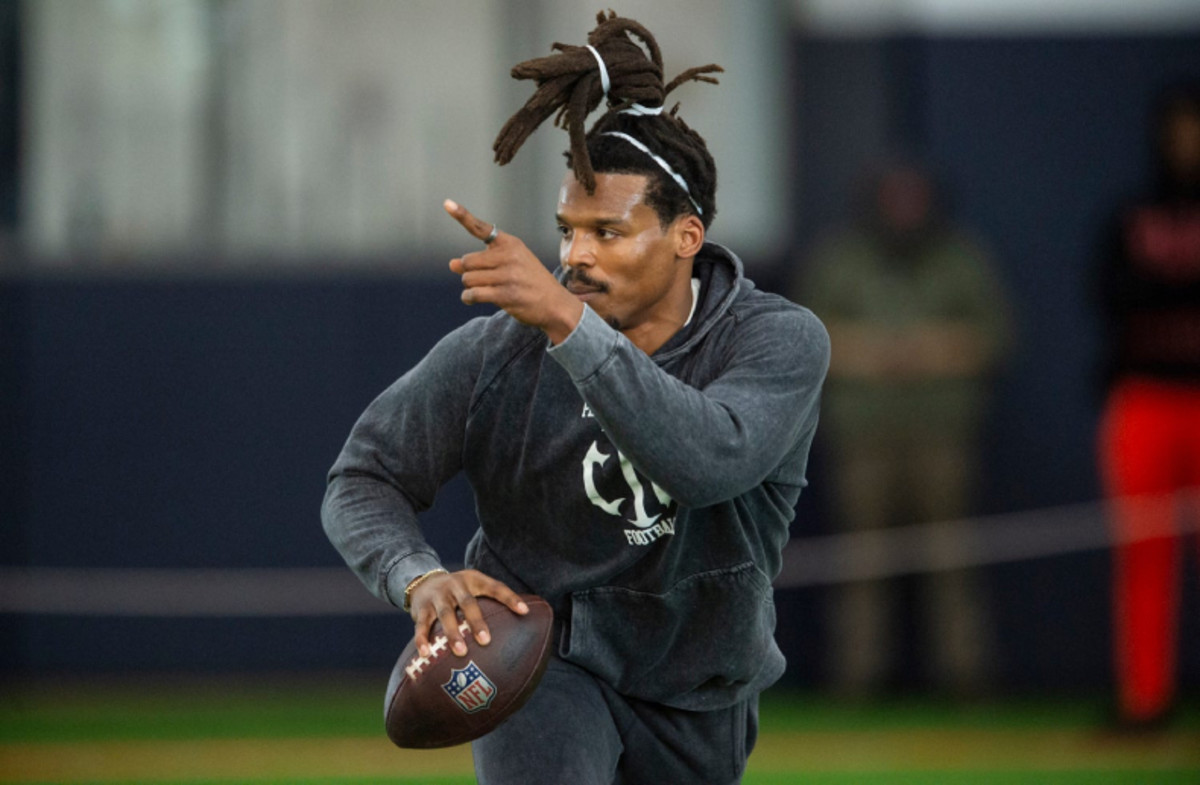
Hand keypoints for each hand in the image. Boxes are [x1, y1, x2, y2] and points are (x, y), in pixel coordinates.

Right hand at [408, 568, 529, 658]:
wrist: (423, 581)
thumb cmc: (459, 592)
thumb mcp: (474, 588)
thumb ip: (492, 603)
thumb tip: (524, 623)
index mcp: (474, 580)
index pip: (495, 587)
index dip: (510, 598)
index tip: (524, 611)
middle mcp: (456, 586)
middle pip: (468, 602)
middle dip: (476, 621)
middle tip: (486, 641)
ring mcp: (438, 596)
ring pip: (445, 614)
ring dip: (452, 634)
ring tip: (461, 652)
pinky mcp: (421, 608)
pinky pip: (421, 625)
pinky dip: (422, 639)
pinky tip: (426, 654)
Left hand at [444, 199, 582, 343]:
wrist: (555, 304)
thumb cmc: (530, 282)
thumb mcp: (510, 265)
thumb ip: (481, 262)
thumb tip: (452, 264)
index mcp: (511, 243)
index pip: (481, 228)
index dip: (462, 215)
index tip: (446, 203)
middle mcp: (510, 256)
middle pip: (468, 261)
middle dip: (468, 272)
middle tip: (480, 279)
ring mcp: (508, 276)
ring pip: (468, 279)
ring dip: (469, 287)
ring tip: (479, 291)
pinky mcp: (506, 295)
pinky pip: (473, 294)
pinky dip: (468, 297)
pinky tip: (472, 299)